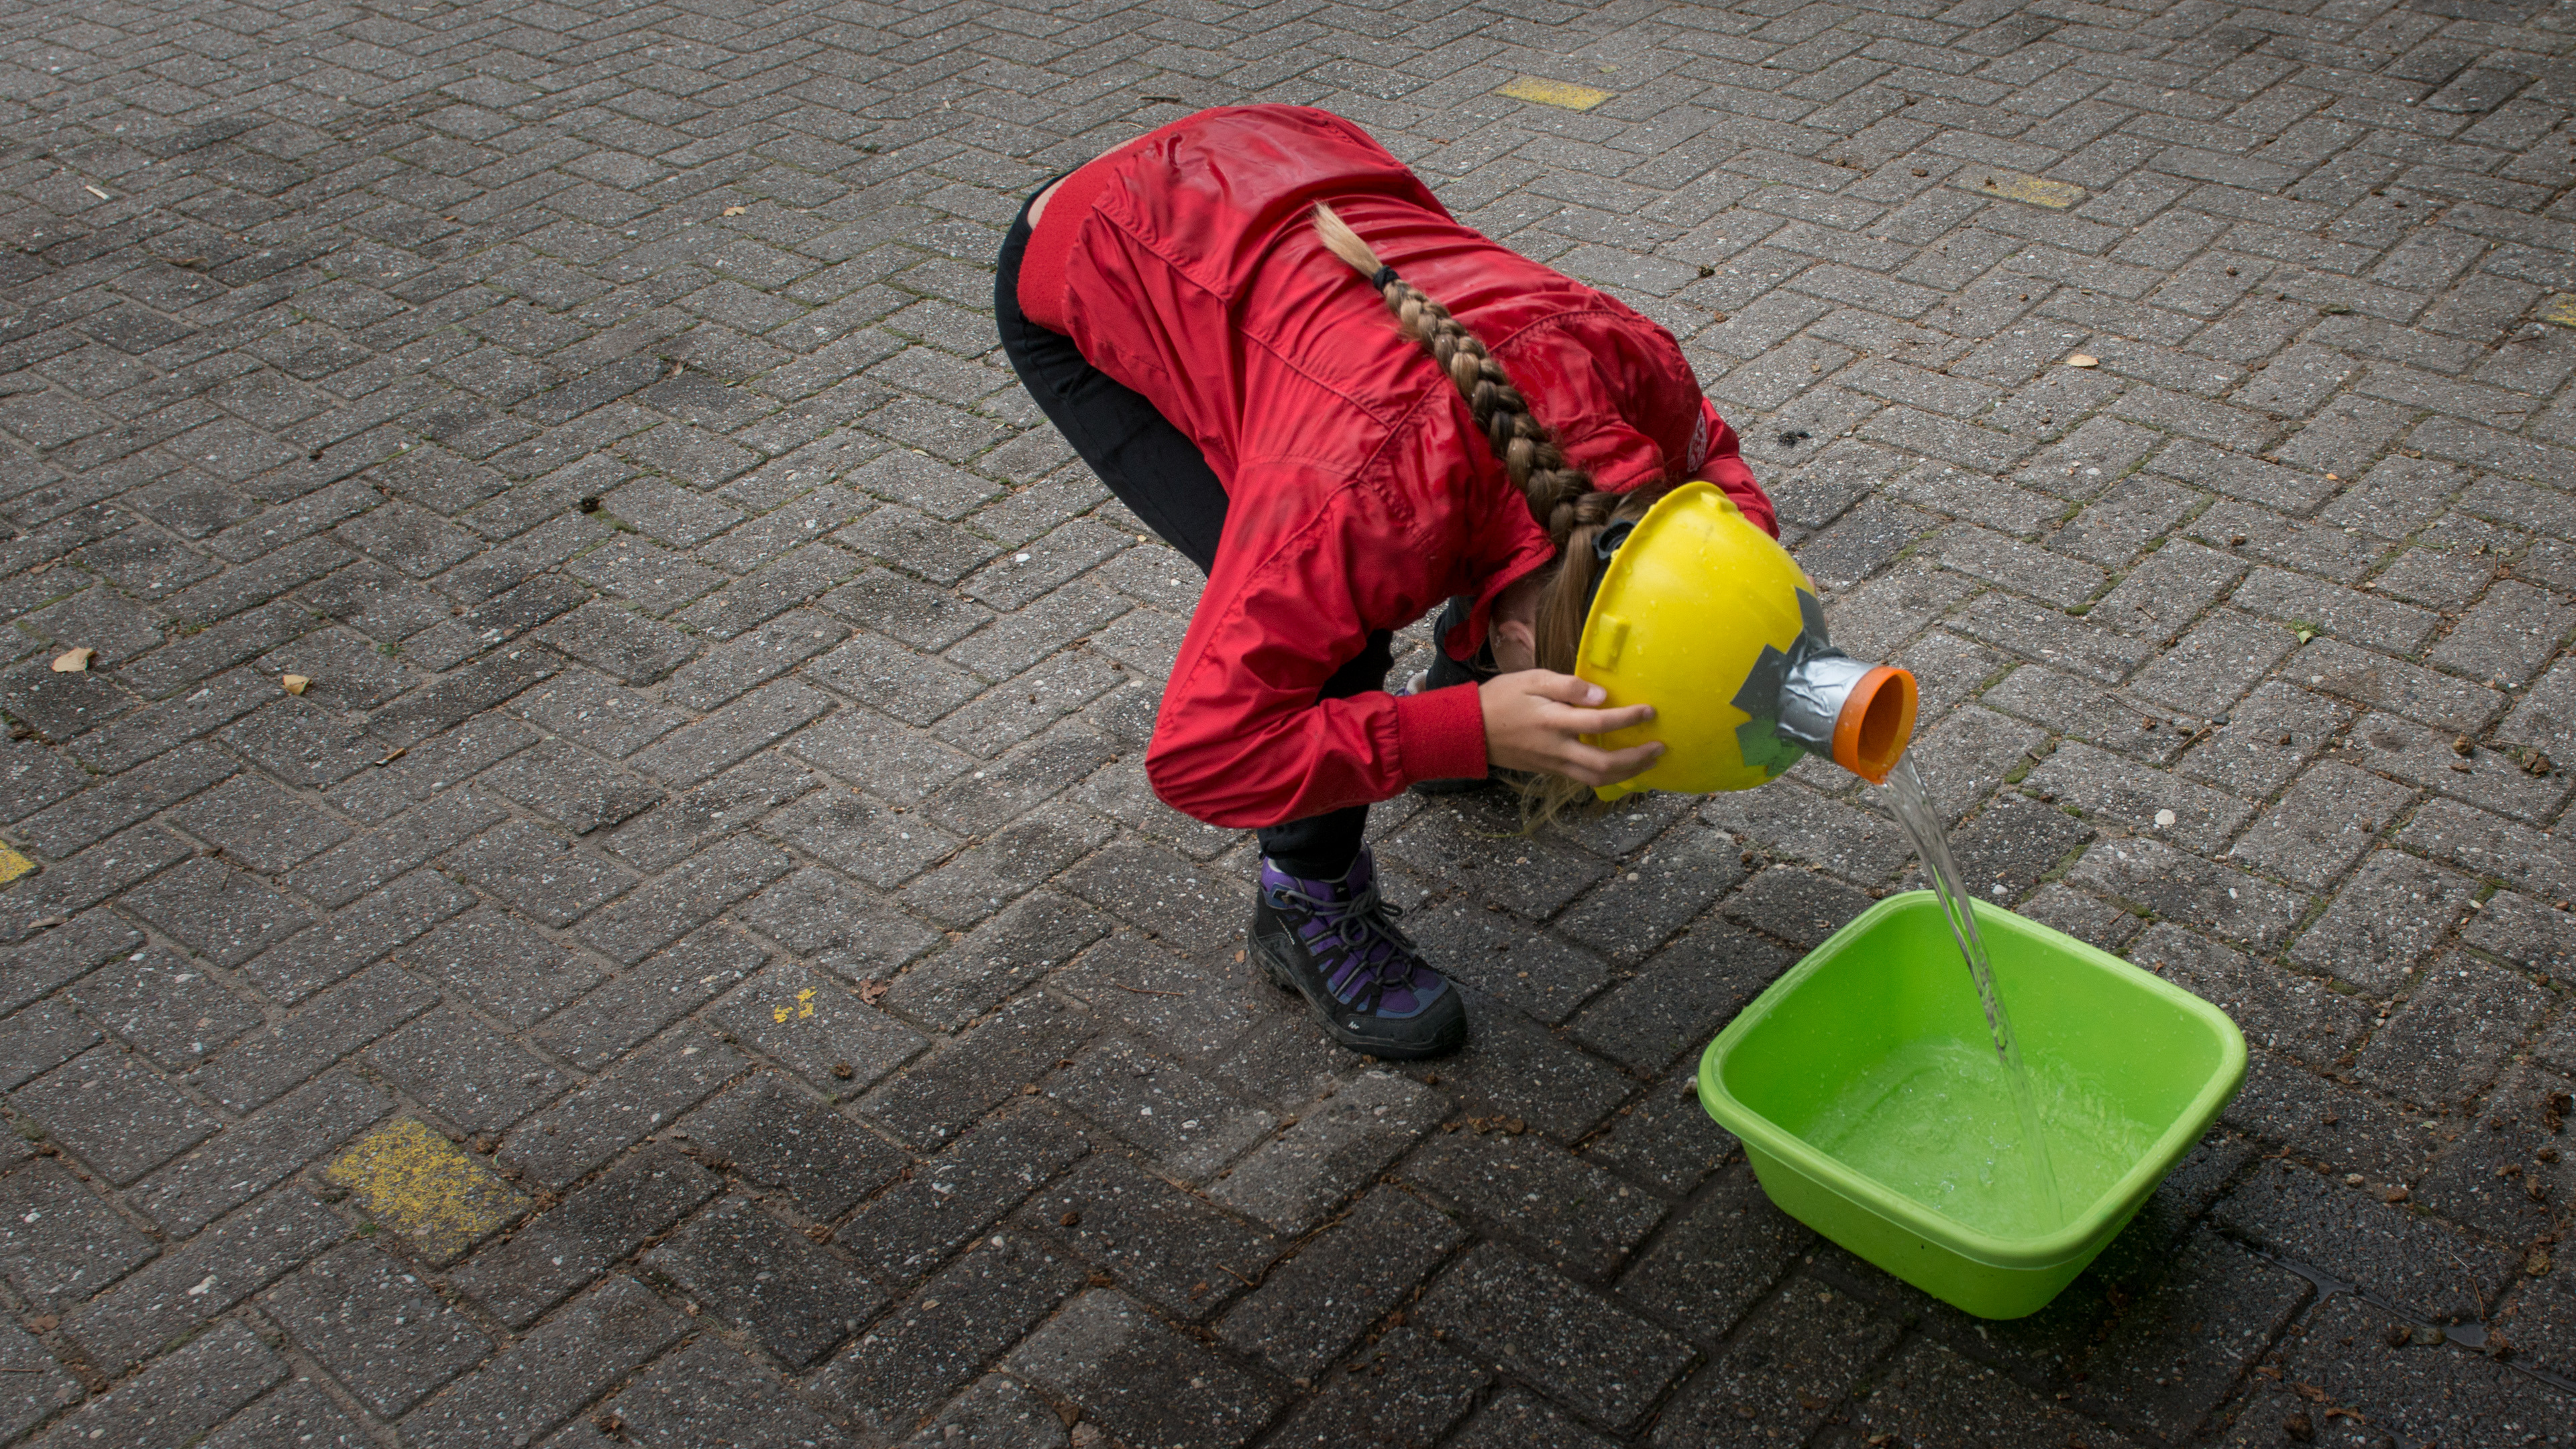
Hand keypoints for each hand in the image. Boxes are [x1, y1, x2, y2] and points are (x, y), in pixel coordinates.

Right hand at [1479, 671, 1662, 786]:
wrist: (1469, 730)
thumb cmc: (1500, 698)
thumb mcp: (1532, 680)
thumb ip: (1568, 686)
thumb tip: (1601, 696)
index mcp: (1553, 722)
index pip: (1600, 723)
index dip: (1629, 718)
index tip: (1649, 711)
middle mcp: (1557, 748)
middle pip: (1605, 764)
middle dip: (1637, 759)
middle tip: (1660, 748)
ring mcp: (1553, 763)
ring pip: (1596, 778)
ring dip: (1627, 773)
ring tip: (1647, 762)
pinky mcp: (1550, 770)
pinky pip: (1584, 779)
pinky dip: (1608, 776)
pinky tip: (1620, 766)